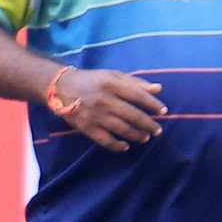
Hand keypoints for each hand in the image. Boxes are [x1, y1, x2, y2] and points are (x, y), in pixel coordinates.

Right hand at [48, 67, 165, 150]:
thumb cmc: (90, 80)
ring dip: (137, 135)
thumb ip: (136, 82)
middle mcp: (104, 99)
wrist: (58, 87)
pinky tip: (125, 146)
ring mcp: (95, 115)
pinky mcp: (86, 127)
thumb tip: (158, 89)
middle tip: (157, 130)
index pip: (139, 96)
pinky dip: (117, 145)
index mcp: (112, 84)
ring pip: (122, 129)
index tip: (163, 112)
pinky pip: (105, 140)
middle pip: (133, 115)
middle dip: (149, 124)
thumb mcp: (112, 75)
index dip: (153, 105)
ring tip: (145, 138)